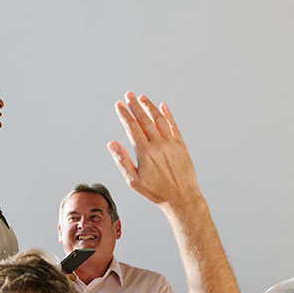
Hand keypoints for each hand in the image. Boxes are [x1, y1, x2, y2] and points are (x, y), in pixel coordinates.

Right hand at [108, 92, 201, 210]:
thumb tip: (112, 144)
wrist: (182, 198)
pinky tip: (163, 106)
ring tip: (142, 97)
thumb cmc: (157, 192)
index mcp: (144, 152)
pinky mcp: (181, 145)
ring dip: (150, 107)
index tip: (119, 105)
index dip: (124, 114)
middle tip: (129, 95)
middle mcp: (158, 144)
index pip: (132, 127)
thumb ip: (122, 160)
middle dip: (135, 105)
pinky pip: (173, 126)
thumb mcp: (134, 181)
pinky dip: (168, 115)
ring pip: (159, 119)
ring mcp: (171, 143)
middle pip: (144, 119)